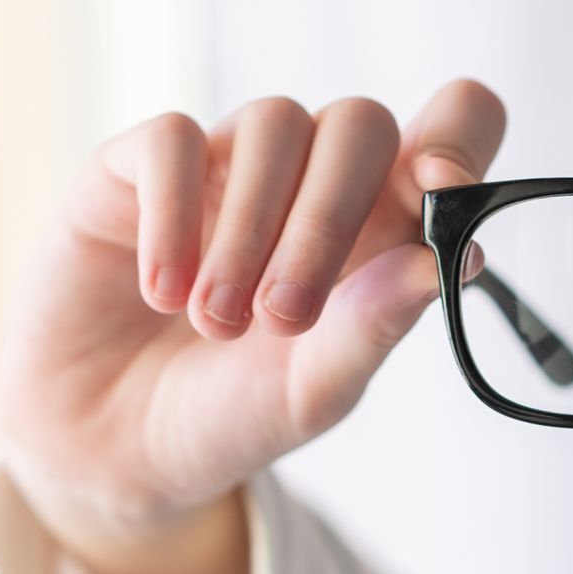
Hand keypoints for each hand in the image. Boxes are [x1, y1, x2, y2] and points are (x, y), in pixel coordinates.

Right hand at [0, 78, 503, 566]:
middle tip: (284, 317)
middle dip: (328, 218)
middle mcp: (312, 177)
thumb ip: (378, 325)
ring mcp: (226, 163)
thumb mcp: (316, 390)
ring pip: (273, 122)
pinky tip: (163, 292)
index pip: (454, 126)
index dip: (460, 136)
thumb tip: (454, 259)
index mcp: (384, 222)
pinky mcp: (137, 166)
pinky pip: (172, 138)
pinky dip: (173, 215)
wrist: (112, 452)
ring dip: (249, 230)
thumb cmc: (233, 412)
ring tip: (216, 322)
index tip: (438, 188)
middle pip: (360, 122)